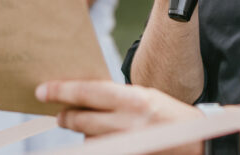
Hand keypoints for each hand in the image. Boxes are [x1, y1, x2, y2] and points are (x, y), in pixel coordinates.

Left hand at [36, 80, 203, 154]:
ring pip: (88, 139)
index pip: (88, 92)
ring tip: (93, 127)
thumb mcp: (146, 96)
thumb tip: (85, 97)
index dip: (62, 91)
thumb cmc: (169, 114)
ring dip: (85, 134)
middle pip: (81, 120)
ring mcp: (129, 144)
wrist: (197, 143)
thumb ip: (117, 97)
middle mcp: (129, 122)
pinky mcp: (130, 154)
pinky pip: (101, 150)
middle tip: (59, 114)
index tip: (42, 90)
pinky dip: (97, 144)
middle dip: (66, 116)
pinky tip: (105, 139)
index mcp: (134, 99)